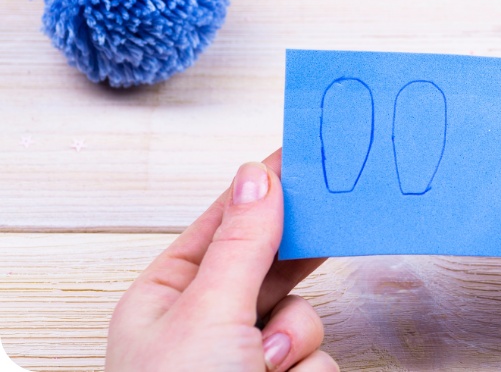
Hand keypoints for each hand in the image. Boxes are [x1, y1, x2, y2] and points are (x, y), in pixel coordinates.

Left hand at [107, 152, 335, 370]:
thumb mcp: (207, 315)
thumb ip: (241, 246)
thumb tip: (256, 179)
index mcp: (166, 299)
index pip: (221, 225)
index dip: (260, 191)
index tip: (298, 158)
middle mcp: (204, 326)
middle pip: (268, 266)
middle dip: (289, 271)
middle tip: (327, 222)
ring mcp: (242, 357)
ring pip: (301, 316)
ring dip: (294, 339)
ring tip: (268, 365)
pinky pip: (317, 357)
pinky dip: (306, 371)